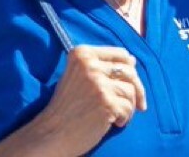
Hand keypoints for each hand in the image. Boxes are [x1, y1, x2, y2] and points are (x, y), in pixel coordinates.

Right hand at [21, 45, 146, 155]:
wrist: (50, 134)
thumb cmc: (66, 107)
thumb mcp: (78, 77)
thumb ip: (102, 66)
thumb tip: (133, 60)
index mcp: (82, 54)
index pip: (120, 54)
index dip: (130, 69)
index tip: (131, 82)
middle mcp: (90, 65)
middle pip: (130, 71)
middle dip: (137, 89)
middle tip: (138, 104)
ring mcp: (98, 83)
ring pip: (131, 90)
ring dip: (129, 106)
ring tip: (117, 115)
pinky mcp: (106, 102)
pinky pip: (128, 107)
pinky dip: (125, 118)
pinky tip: (114, 123)